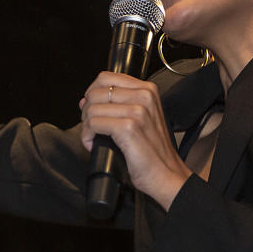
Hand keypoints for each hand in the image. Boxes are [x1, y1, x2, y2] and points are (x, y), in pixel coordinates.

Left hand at [80, 72, 192, 209]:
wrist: (167, 174)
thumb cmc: (153, 151)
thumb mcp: (140, 119)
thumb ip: (116, 105)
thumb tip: (85, 100)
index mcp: (148, 90)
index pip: (106, 77)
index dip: (92, 92)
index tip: (92, 108)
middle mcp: (144, 96)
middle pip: (96, 92)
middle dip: (87, 111)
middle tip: (91, 127)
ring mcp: (137, 111)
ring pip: (92, 108)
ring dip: (86, 126)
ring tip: (93, 138)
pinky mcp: (129, 128)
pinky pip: (94, 124)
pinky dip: (88, 136)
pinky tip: (93, 144)